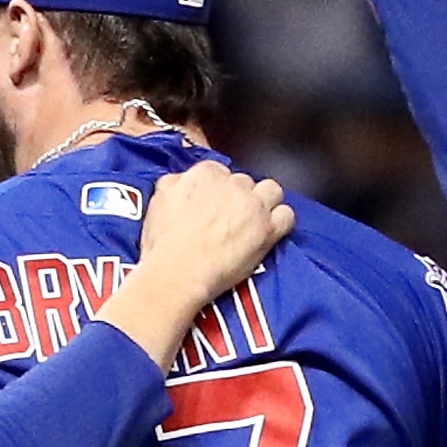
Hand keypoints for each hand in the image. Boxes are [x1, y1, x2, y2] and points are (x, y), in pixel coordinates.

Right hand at [137, 158, 293, 299]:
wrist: (176, 274)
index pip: (222, 173)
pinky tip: (270, 232)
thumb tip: (183, 180)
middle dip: (241, 198)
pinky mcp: (267, 230)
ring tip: (254, 221)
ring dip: (265, 203)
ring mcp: (253, 206)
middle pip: (246, 182)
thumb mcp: (158, 200)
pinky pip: (287, 215)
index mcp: (206, 174)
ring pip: (272, 191)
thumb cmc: (164, 244)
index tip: (215, 205)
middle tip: (231, 218)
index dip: (219, 191)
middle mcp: (233, 184)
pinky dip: (281, 222)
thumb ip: (176, 182)